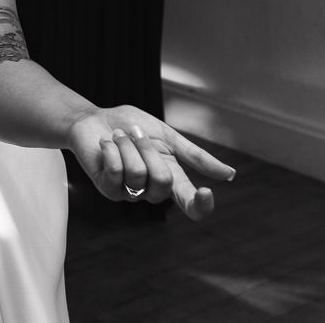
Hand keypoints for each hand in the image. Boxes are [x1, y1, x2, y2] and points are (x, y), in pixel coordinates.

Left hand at [66, 106, 235, 220]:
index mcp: (171, 178)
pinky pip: (116, 172)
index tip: (205, 192)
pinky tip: (106, 144)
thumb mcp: (167, 136)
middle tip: (135, 133)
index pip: (190, 204)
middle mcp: (152, 190)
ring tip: (118, 136)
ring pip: (138, 175)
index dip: (200, 205)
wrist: (94, 118)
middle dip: (148, 150)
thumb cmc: (131, 126)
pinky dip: (112, 150)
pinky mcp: (108, 189)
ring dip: (127, 146)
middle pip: (163, 181)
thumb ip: (195, 156)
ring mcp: (129, 193)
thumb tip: (230, 174)